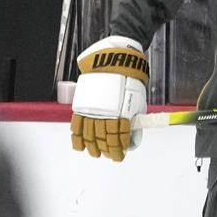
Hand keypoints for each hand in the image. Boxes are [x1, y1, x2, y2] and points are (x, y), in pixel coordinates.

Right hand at [70, 35, 148, 161]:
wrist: (115, 60)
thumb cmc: (129, 78)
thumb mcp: (139, 100)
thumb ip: (134, 119)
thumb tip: (132, 136)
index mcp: (122, 112)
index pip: (118, 137)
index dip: (119, 149)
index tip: (120, 155)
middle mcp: (106, 112)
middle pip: (104, 138)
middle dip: (107, 150)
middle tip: (111, 156)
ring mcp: (92, 108)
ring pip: (89, 134)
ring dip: (93, 147)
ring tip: (96, 153)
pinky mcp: (82, 104)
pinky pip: (77, 124)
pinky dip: (77, 137)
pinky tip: (80, 145)